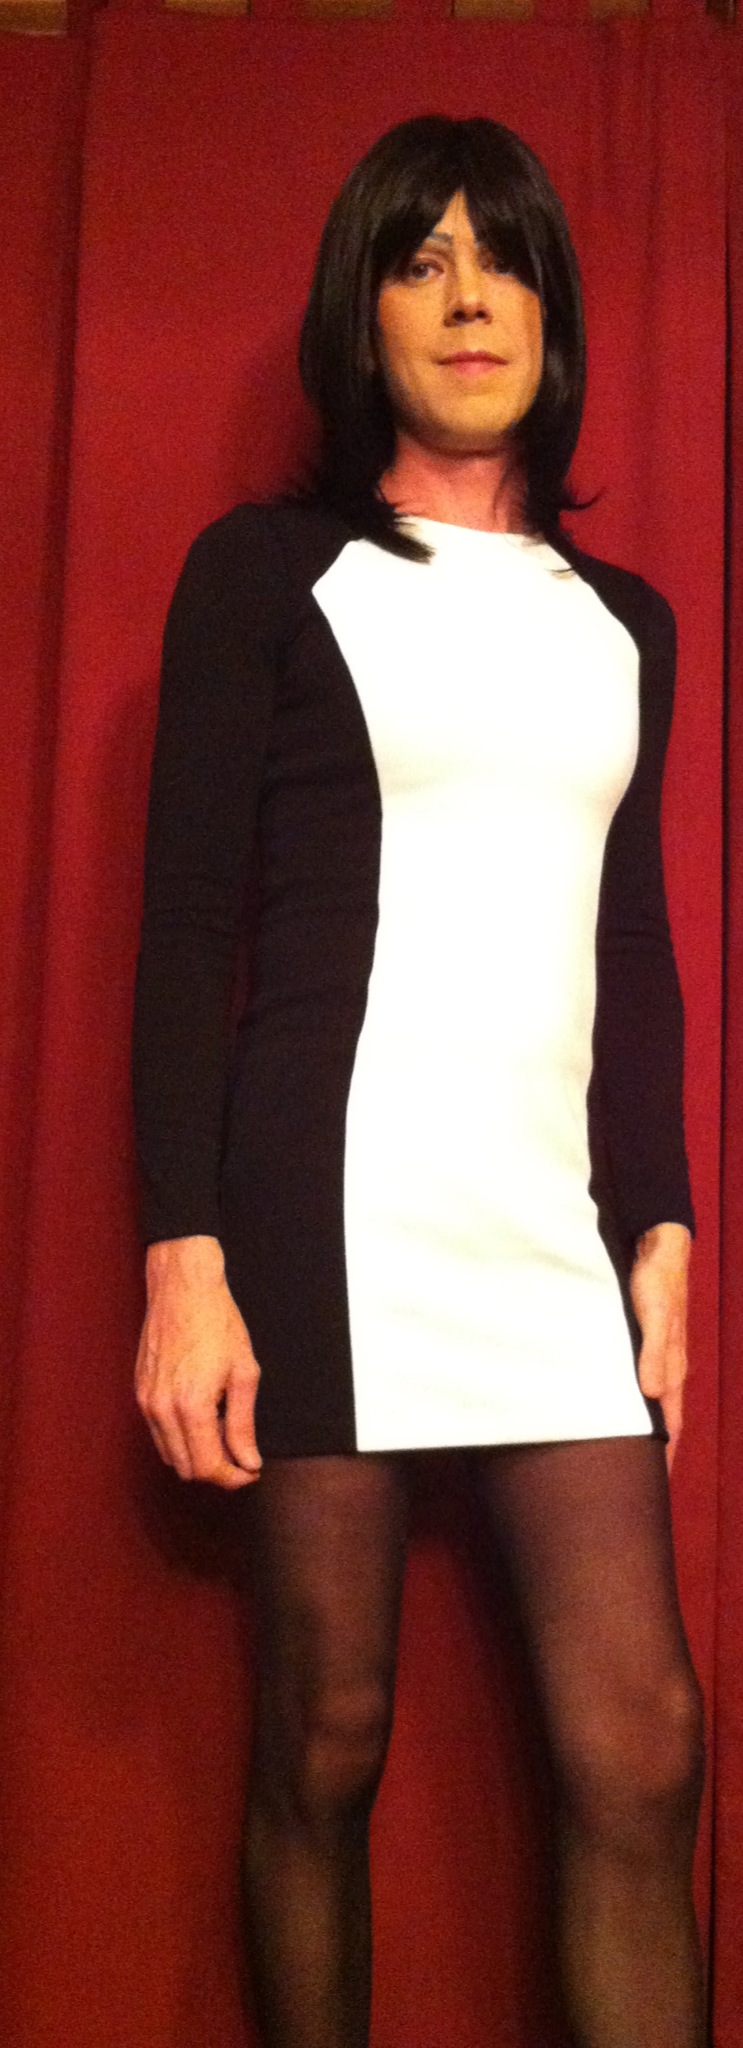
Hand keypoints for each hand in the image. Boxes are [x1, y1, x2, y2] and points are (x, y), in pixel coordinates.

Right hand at [135, 1235, 261, 1489]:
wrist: (183, 1287)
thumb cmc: (217, 1323)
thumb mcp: (244, 1373)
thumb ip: (243, 1424)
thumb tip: (248, 1462)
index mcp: (191, 1406)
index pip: (207, 1467)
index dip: (233, 1478)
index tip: (251, 1471)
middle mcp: (162, 1409)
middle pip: (186, 1469)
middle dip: (217, 1470)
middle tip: (242, 1457)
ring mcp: (146, 1401)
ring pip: (170, 1455)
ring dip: (197, 1456)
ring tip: (223, 1433)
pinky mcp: (139, 1392)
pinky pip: (158, 1433)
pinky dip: (180, 1439)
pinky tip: (202, 1418)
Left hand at [629, 1222, 691, 1474]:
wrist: (658, 1244)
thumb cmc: (657, 1279)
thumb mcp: (655, 1315)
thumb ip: (655, 1353)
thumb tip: (652, 1394)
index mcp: (674, 1369)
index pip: (673, 1425)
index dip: (665, 1456)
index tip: (653, 1489)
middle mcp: (667, 1368)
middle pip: (662, 1419)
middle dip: (652, 1451)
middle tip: (631, 1485)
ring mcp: (656, 1356)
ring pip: (648, 1401)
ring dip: (638, 1425)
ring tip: (618, 1454)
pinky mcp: (642, 1342)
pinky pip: (636, 1380)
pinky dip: (627, 1400)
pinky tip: (609, 1405)